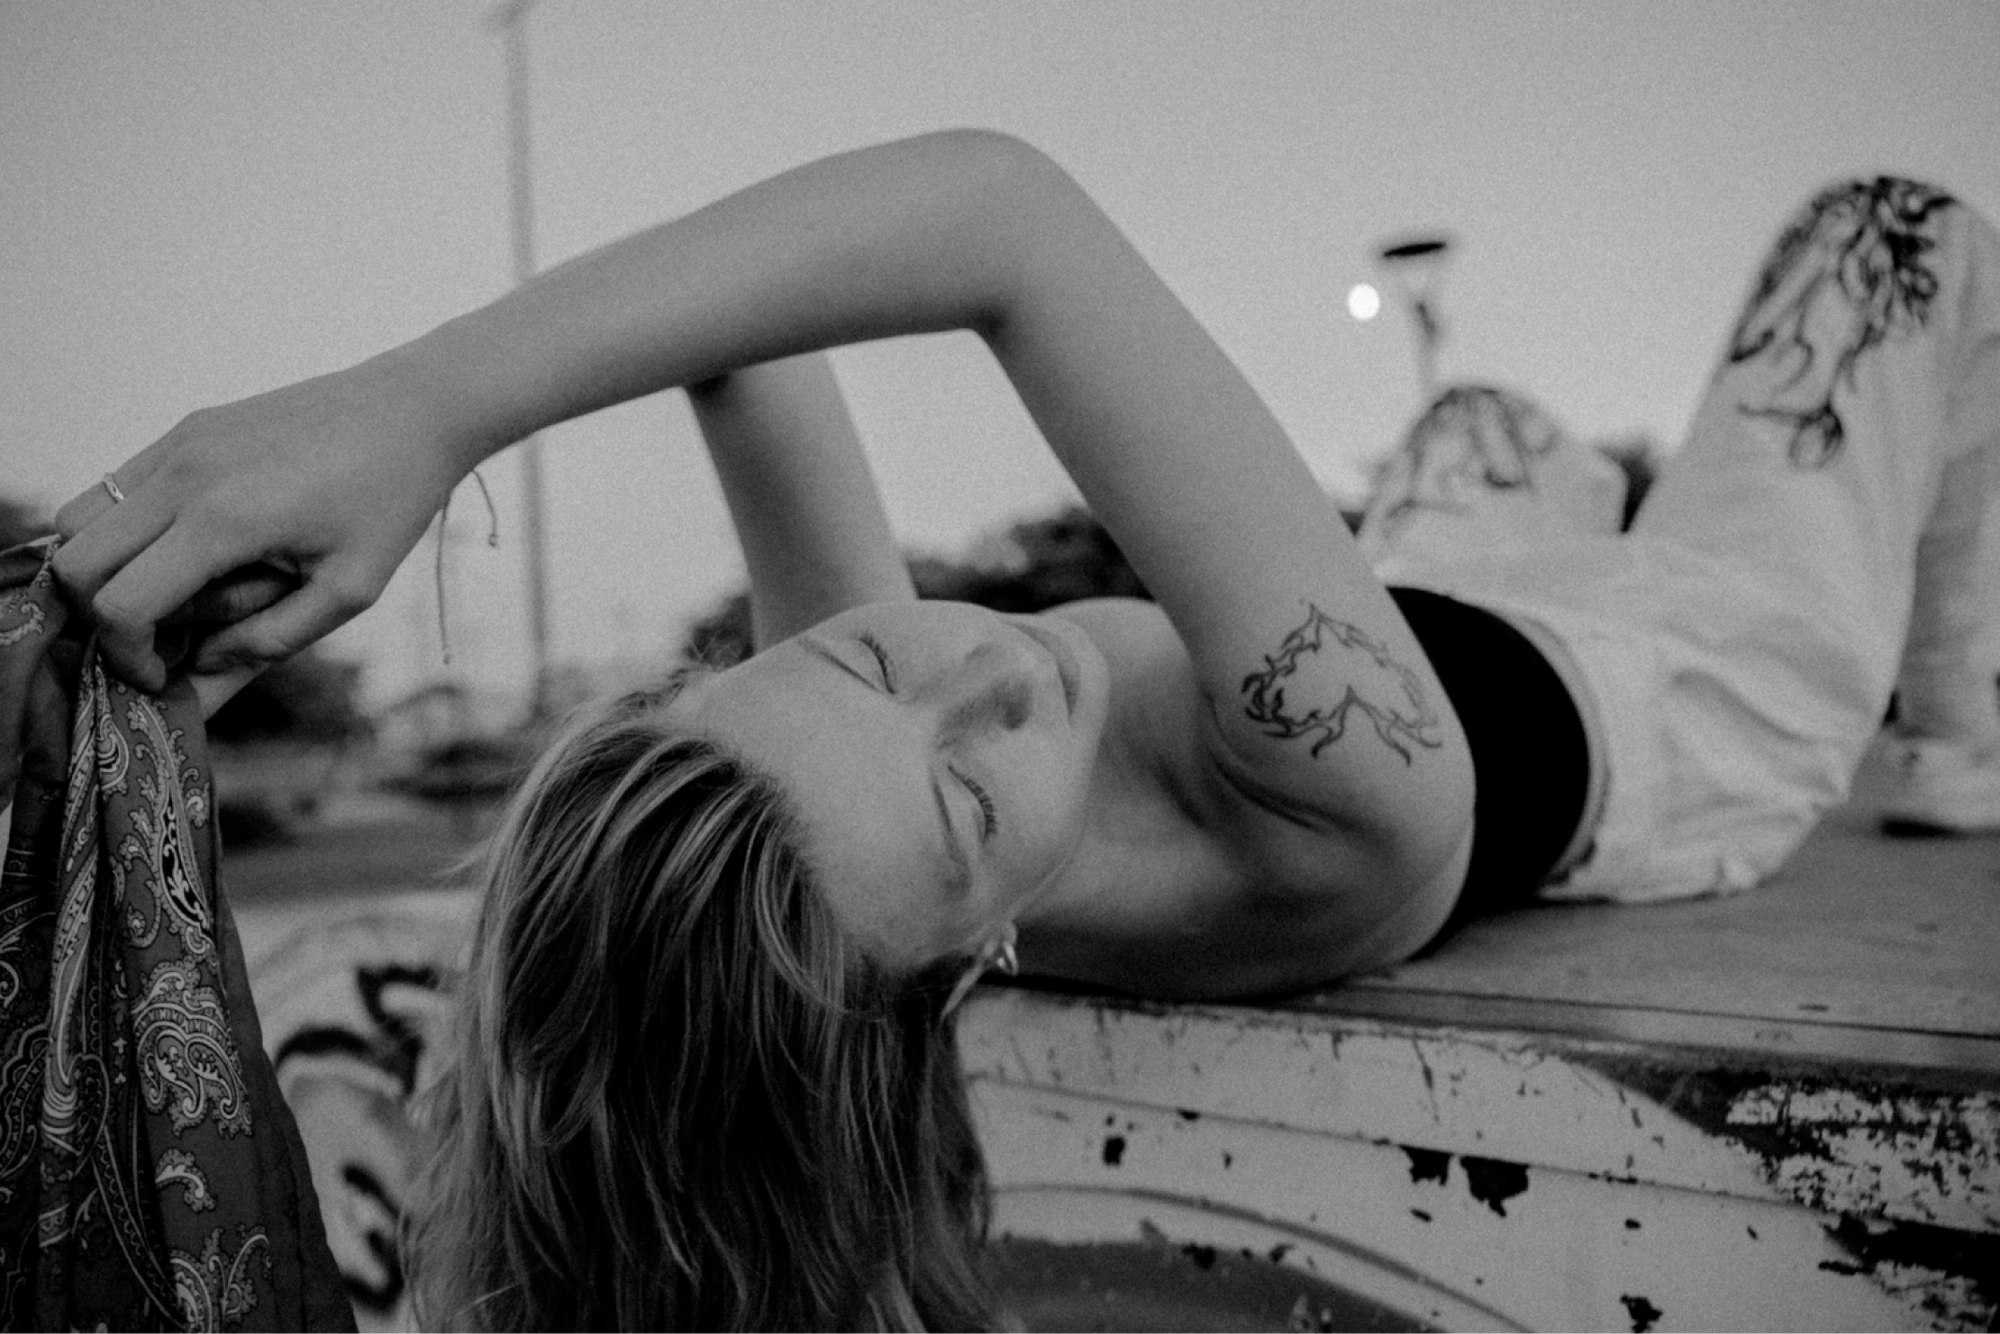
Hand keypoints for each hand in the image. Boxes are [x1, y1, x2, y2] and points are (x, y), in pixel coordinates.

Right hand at [52, 356, 471, 690]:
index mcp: (225, 520)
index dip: (129, 656)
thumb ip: (269, 643)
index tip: (165, 674)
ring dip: (108, 568)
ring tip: (177, 590)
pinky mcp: (187, 428)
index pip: (121, 604)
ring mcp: (180, 443)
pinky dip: (126, 529)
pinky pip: (115, 486)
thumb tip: (198, 677)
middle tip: (164, 635)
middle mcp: (185, 475)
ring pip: (78, 519)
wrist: (414, 409)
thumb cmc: (391, 501)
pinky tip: (192, 547)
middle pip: (76, 562)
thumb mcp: (348, 592)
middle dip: (104, 614)